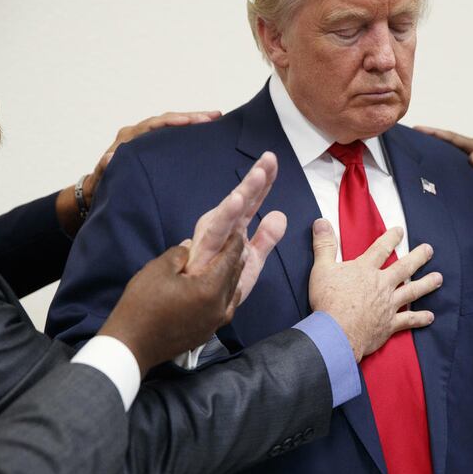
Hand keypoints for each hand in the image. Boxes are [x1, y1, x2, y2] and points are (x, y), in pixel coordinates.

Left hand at [86, 111, 221, 205]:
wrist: (101, 188)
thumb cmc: (103, 184)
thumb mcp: (103, 178)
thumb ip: (106, 168)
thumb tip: (110, 157)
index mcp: (128, 138)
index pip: (154, 124)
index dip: (172, 121)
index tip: (189, 120)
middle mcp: (138, 133)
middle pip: (168, 120)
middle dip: (191, 116)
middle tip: (214, 116)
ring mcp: (147, 138)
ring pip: (172, 124)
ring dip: (193, 120)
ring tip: (215, 118)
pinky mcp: (154, 145)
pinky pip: (172, 133)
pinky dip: (187, 129)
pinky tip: (204, 129)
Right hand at [98, 233, 244, 376]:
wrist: (132, 345)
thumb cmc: (142, 304)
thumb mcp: (157, 270)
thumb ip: (178, 255)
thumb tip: (191, 247)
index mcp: (209, 289)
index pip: (229, 260)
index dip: (234, 244)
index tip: (239, 231)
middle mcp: (219, 307)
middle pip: (234, 278)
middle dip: (236, 259)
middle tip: (238, 244)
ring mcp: (214, 323)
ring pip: (232, 295)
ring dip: (233, 278)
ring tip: (232, 264)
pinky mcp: (207, 332)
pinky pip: (225, 310)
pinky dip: (227, 296)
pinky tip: (222, 290)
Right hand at [186, 151, 286, 304]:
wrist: (191, 315)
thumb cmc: (216, 286)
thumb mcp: (250, 261)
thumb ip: (265, 239)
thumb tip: (280, 214)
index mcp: (231, 228)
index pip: (251, 202)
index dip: (264, 182)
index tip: (273, 160)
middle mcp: (218, 230)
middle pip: (240, 201)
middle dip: (254, 180)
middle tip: (269, 158)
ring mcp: (209, 241)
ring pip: (227, 215)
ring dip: (241, 196)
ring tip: (256, 177)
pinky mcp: (201, 254)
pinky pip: (215, 235)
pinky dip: (225, 217)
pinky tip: (236, 203)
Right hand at [309, 219, 441, 361]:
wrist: (337, 332)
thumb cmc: (327, 301)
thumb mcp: (321, 268)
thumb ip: (324, 244)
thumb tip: (321, 221)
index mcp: (365, 270)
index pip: (380, 249)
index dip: (390, 238)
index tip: (400, 231)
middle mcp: (381, 285)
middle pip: (403, 268)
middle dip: (418, 257)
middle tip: (429, 250)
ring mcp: (387, 305)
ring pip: (412, 292)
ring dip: (426, 284)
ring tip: (438, 278)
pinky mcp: (389, 324)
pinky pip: (408, 320)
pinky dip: (419, 318)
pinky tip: (430, 317)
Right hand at [414, 126, 472, 221]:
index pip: (453, 138)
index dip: (435, 133)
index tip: (418, 130)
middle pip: (447, 140)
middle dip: (429, 137)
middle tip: (409, 135)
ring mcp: (472, 157)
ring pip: (448, 149)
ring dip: (433, 147)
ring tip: (413, 146)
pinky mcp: (470, 166)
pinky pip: (451, 158)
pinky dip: (440, 157)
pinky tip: (429, 162)